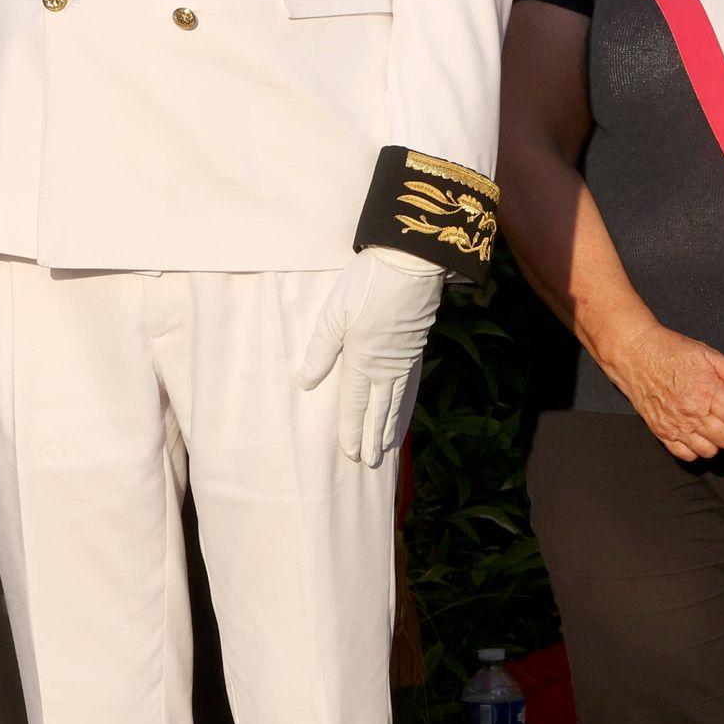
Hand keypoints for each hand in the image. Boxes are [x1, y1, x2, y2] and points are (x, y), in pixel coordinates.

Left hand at [292, 246, 444, 466]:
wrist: (412, 261)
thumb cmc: (367, 285)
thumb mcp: (334, 314)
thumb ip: (321, 351)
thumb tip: (306, 383)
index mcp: (362, 360)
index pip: (354, 405)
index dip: (351, 430)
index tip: (350, 454)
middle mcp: (386, 366)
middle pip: (378, 409)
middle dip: (374, 437)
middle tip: (372, 462)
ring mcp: (405, 357)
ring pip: (397, 399)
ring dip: (391, 424)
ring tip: (389, 444)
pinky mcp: (417, 344)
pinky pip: (411, 383)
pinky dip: (406, 401)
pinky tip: (403, 405)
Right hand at [605, 321, 723, 459]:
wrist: (635, 355)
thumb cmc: (673, 351)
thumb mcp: (707, 354)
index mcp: (707, 391)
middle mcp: (692, 413)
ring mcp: (676, 426)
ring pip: (710, 451)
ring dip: (716, 440)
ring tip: (712, 424)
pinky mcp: (662, 433)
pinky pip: (686, 455)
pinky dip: (695, 448)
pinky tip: (696, 433)